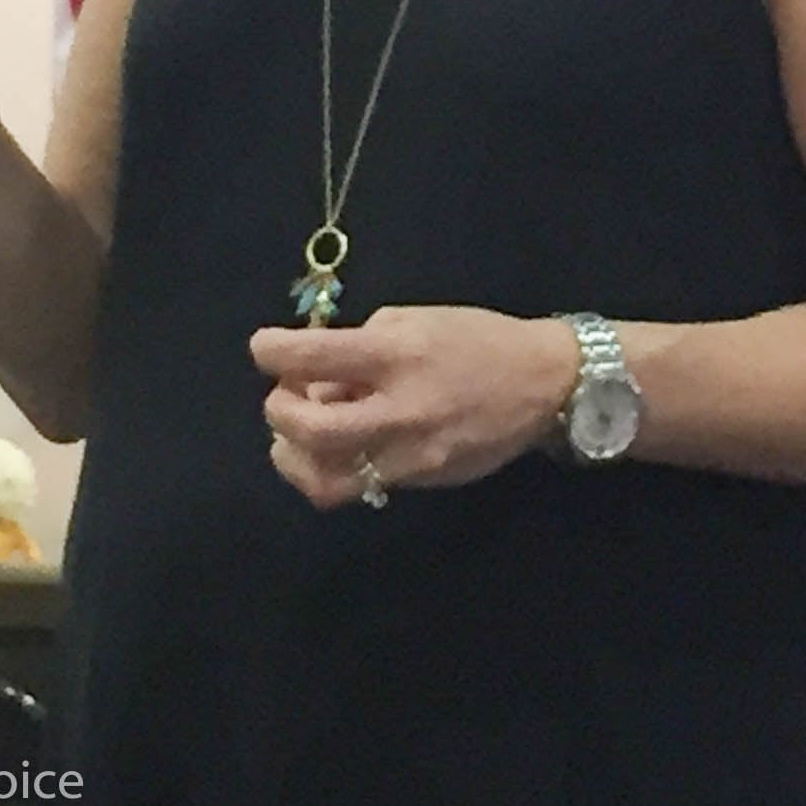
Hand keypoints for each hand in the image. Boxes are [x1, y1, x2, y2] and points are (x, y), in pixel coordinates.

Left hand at [250, 305, 577, 510]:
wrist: (542, 384)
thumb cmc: (477, 338)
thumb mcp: (417, 319)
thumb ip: (363, 344)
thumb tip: (319, 375)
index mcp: (398, 353)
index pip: (313, 356)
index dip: (272, 351)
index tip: (263, 348)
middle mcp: (401, 408)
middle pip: (310, 430)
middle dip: (278, 412)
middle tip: (284, 397)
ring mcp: (411, 454)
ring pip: (327, 479)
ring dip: (295, 457)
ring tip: (298, 434)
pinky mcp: (420, 481)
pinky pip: (361, 486)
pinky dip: (335, 467)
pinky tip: (341, 444)